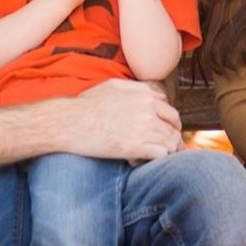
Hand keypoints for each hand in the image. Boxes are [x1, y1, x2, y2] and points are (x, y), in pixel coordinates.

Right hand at [59, 79, 183, 161]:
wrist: (70, 122)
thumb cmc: (87, 104)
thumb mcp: (113, 86)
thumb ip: (135, 88)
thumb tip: (149, 93)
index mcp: (144, 94)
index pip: (169, 109)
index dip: (166, 120)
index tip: (161, 128)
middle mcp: (148, 109)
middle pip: (174, 125)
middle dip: (172, 134)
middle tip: (165, 144)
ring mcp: (144, 128)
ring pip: (171, 140)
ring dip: (166, 149)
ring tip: (153, 155)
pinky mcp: (136, 146)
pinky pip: (161, 154)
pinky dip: (156, 159)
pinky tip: (141, 160)